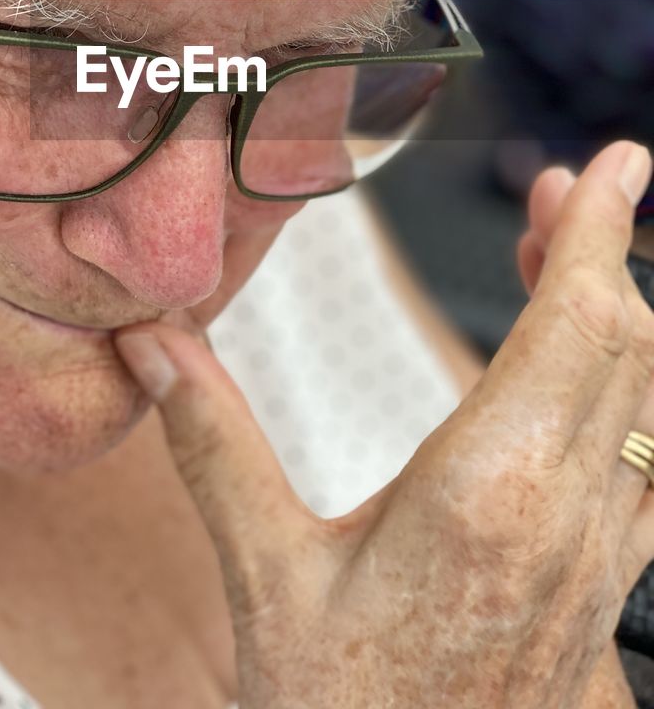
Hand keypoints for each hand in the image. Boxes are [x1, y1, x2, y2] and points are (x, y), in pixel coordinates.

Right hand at [115, 139, 653, 708]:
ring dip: (616, 314)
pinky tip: (583, 387)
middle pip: (627, 344)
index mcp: (487, 491)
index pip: (575, 323)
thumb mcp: (264, 578)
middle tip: (558, 192)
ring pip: (647, 402)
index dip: (596, 230)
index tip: (610, 162)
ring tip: (556, 260)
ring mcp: (603, 560)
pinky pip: (649, 464)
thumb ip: (214, 444)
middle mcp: (567, 516)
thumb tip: (152, 340)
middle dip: (602, 249)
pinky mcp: (606, 593)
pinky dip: (627, 390)